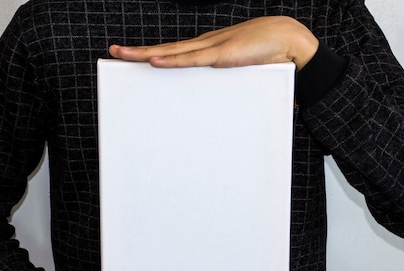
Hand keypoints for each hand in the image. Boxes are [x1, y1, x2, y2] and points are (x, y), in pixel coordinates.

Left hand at [109, 16, 318, 70]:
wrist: (290, 40)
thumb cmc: (269, 53)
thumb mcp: (242, 69)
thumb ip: (229, 79)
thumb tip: (222, 97)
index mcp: (209, 48)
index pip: (174, 51)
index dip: (153, 53)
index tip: (133, 57)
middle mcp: (205, 45)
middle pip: (165, 49)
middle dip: (138, 51)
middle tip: (113, 52)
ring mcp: (212, 48)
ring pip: (171, 51)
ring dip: (145, 53)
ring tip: (121, 54)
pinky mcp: (222, 54)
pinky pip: (192, 59)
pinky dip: (171, 60)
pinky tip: (153, 60)